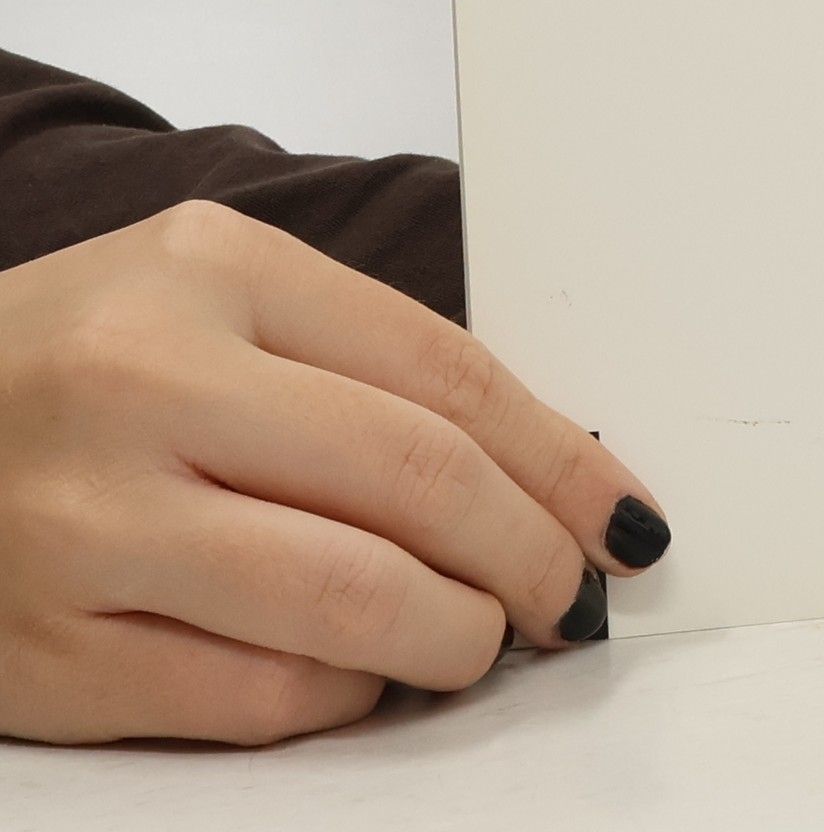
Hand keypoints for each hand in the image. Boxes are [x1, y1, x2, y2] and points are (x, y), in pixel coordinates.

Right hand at [0, 202, 669, 744]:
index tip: (621, 518)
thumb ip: (358, 359)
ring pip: (349, 601)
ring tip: (483, 637)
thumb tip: (537, 472)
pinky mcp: (44, 653)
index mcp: (216, 269)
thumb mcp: (215, 294)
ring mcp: (86, 522)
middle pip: (415, 479)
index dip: (560, 458)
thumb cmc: (83, 355)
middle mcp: (147, 381)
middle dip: (530, 554)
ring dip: (456, 637)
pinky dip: (344, 699)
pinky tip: (363, 678)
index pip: (445, 371)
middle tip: (572, 594)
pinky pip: (253, 700)